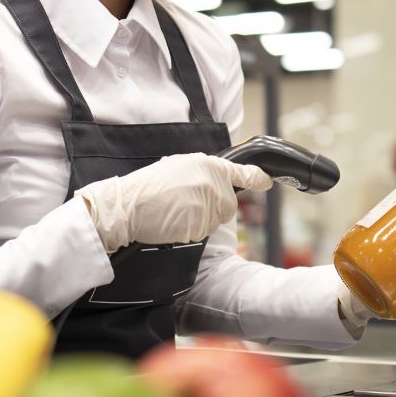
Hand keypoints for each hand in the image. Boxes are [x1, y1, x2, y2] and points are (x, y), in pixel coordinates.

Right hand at [77, 153, 272, 252]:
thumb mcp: (178, 165)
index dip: (257, 178)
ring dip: (200, 219)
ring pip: (215, 220)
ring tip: (175, 208)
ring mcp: (207, 205)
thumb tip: (216, 180)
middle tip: (185, 201)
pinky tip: (174, 220)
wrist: (129, 204)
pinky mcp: (200, 225)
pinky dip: (191, 229)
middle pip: (228, 205)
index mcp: (209, 165)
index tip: (266, 181)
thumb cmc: (149, 185)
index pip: (241, 173)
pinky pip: (203, 231)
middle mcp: (213, 184)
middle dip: (213, 207)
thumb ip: (203, 171)